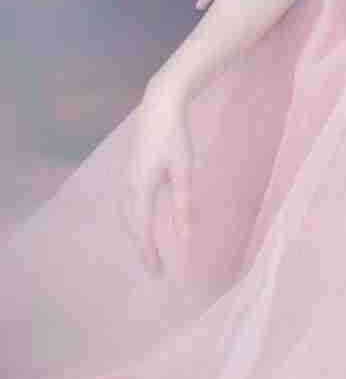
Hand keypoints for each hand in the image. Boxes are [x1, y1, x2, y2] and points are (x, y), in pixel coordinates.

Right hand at [124, 73, 192, 275]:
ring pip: (126, 215)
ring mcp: (126, 177)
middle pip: (131, 225)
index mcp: (142, 187)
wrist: (159, 106)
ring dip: (135, 234)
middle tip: (154, 269)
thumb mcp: (184, 169)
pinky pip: (126, 203)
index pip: (143, 229)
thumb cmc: (175, 136)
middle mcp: (129, 186)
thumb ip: (183, 202)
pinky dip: (132, 219)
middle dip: (142, 248)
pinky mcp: (129, 170)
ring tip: (147, 251)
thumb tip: (186, 233)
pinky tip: (140, 221)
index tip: (156, 272)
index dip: (148, 252)